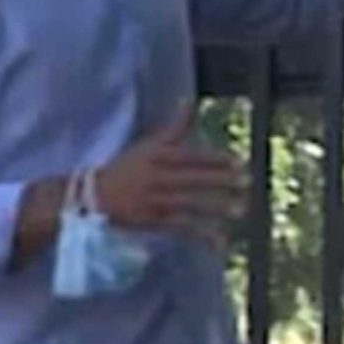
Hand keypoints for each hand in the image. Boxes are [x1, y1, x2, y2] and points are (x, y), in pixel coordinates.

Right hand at [93, 103, 243, 245]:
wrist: (96, 196)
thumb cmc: (128, 166)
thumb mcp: (150, 144)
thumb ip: (176, 127)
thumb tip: (190, 100)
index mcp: (158, 156)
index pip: (192, 157)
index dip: (216, 160)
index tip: (239, 162)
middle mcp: (158, 177)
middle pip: (193, 179)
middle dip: (220, 181)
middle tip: (247, 182)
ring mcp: (155, 201)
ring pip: (189, 204)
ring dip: (215, 208)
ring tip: (239, 210)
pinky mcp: (154, 222)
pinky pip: (182, 229)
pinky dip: (201, 236)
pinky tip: (221, 242)